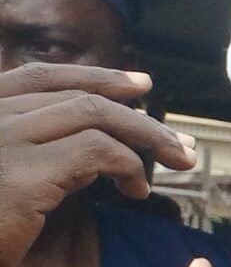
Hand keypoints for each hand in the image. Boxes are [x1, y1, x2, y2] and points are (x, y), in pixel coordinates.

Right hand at [0, 65, 194, 266]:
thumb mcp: (6, 177)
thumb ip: (41, 151)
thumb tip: (98, 148)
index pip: (42, 77)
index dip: (95, 76)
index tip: (140, 84)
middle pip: (78, 96)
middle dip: (138, 115)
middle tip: (177, 141)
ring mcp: (2, 139)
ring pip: (94, 117)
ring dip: (145, 138)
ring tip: (174, 163)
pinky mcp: (23, 175)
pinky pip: (97, 152)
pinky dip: (128, 166)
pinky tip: (137, 190)